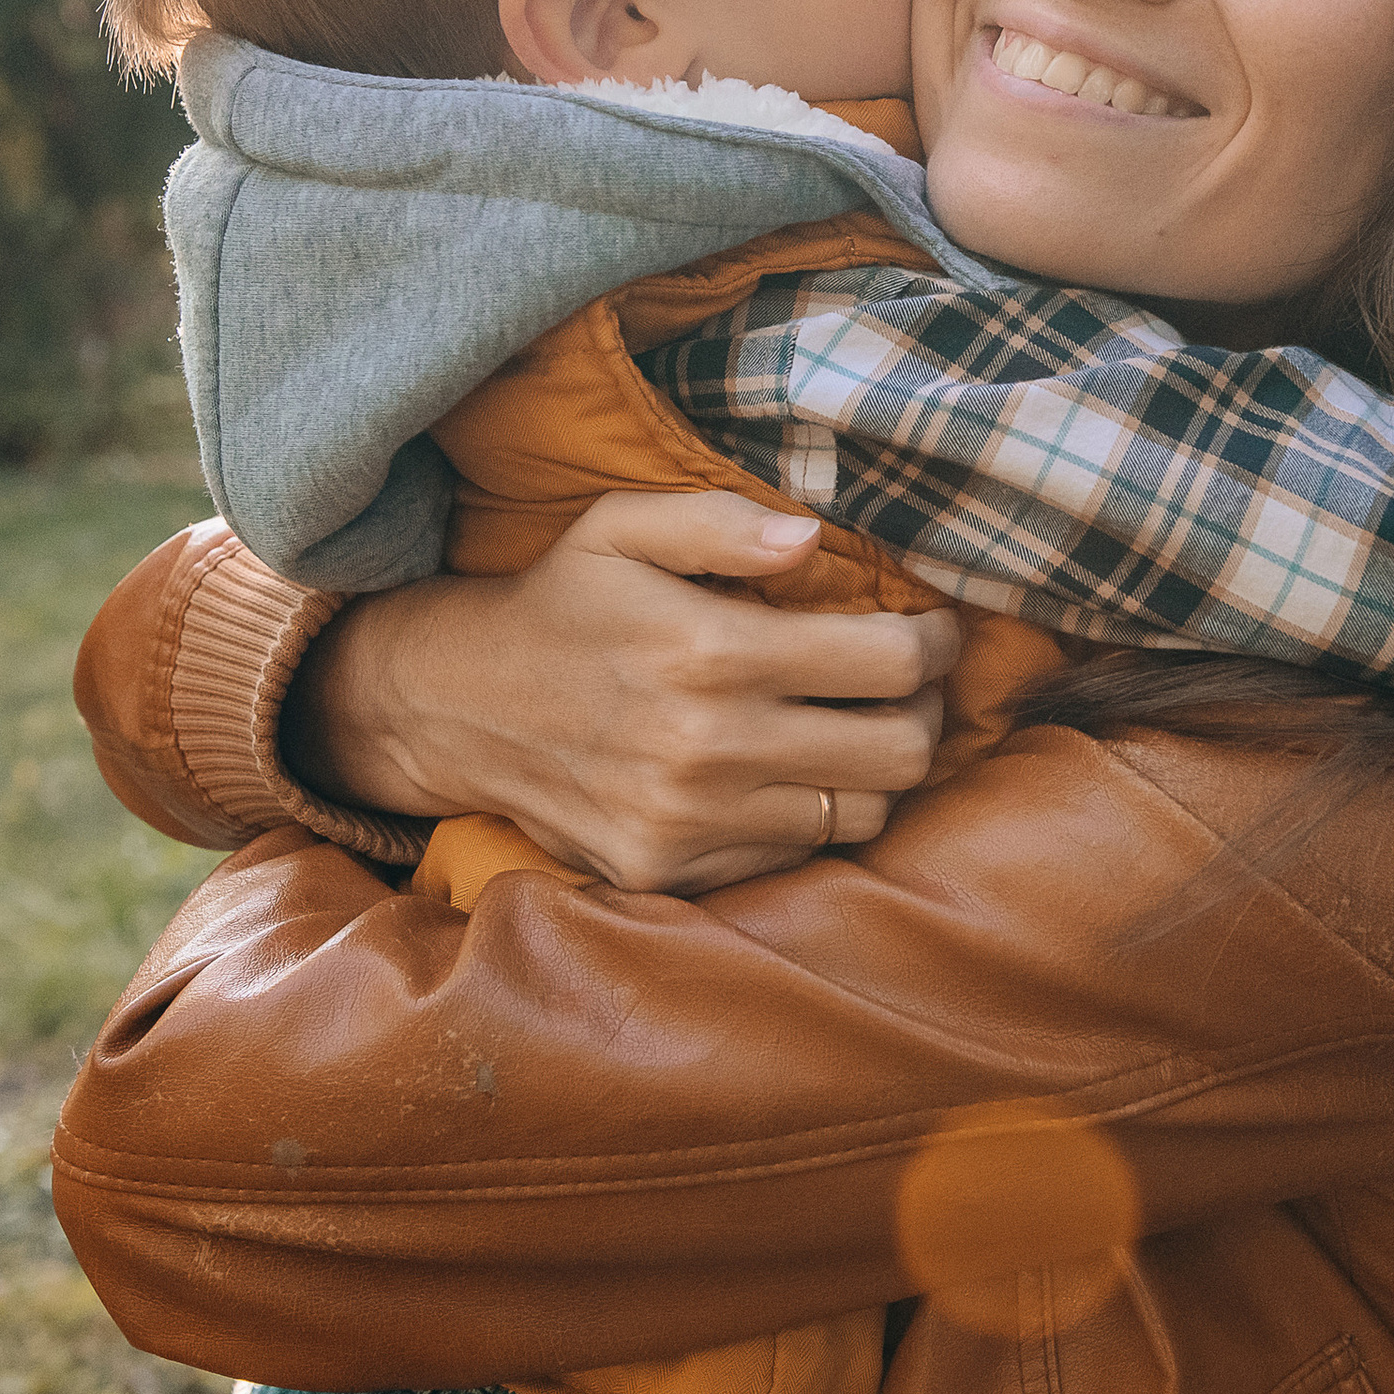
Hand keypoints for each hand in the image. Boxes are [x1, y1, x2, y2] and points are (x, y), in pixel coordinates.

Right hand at [282, 491, 961, 892]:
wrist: (458, 704)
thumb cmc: (562, 601)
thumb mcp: (620, 526)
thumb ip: (721, 523)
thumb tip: (810, 540)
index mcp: (710, 653)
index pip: (888, 663)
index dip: (935, 644)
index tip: (934, 631)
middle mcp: (707, 749)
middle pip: (897, 752)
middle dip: (922, 711)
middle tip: (908, 683)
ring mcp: (688, 823)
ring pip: (859, 815)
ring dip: (875, 769)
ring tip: (856, 725)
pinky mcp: (670, 871)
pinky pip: (792, 855)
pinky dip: (809, 814)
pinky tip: (787, 769)